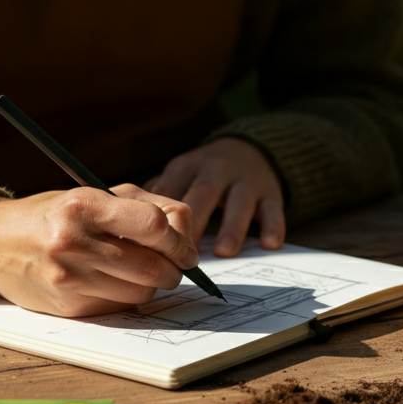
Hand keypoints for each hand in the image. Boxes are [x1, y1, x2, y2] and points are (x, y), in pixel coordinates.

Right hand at [0, 185, 197, 316]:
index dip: (178, 240)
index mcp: (84, 205)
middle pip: (154, 267)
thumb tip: (189, 241)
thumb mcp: (97, 195)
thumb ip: (149, 206)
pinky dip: (125, 297)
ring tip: (135, 269)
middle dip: (172, 269)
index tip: (183, 248)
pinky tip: (109, 282)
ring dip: (150, 285)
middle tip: (171, 263)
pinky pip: (119, 308)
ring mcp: (69, 278)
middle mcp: (74, 242)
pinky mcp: (68, 307)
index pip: (154, 226)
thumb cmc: (57, 214)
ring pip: (141, 293)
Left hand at [145, 138, 284, 255]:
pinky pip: (273, 208)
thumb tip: (128, 225)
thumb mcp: (179, 174)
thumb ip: (158, 195)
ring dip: (231, 227)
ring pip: (239, 202)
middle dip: (194, 224)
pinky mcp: (270, 192)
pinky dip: (273, 226)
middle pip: (203, 194)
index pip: (171, 189)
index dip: (162, 216)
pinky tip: (269, 244)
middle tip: (184, 254)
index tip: (152, 244)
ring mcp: (245, 180)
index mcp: (187, 166)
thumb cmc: (203, 173)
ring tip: (223, 252)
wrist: (250, 149)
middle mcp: (216, 169)